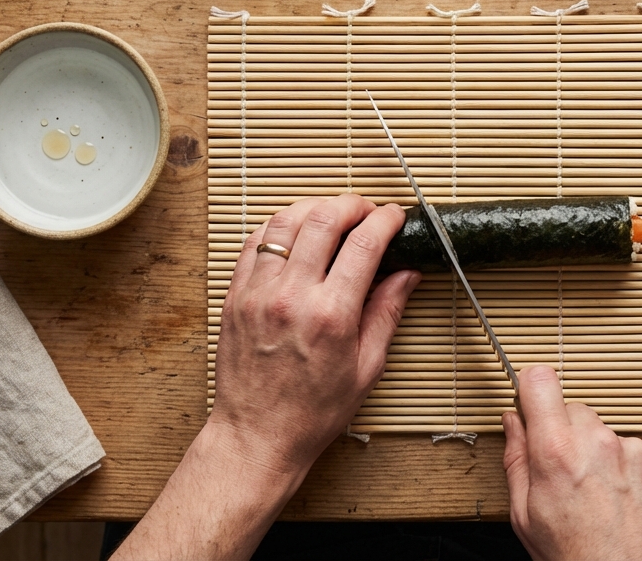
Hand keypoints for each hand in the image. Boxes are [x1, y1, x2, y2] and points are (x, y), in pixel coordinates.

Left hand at [115, 194, 418, 560]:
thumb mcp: (366, 368)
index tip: (396, 216)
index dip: (386, 220)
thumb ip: (386, 312)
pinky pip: (254, 241)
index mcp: (330, 316)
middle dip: (352, 205)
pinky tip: (296, 232)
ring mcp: (258, 293)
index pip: (363, 244)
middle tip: (367, 210)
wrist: (257, 436)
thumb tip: (407, 272)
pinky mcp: (235, 296)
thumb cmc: (313, 412)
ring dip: (314, 208)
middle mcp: (291, 297)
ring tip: (332, 215)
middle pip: (323, 219)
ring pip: (284, 221)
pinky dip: (278, 226)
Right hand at [503, 365, 641, 560]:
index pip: (541, 381)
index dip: (532, 389)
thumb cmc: (579, 560)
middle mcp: (599, 443)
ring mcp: (634, 452)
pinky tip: (619, 503)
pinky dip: (626, 472)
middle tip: (563, 474)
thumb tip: (512, 424)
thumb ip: (516, 460)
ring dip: (598, 455)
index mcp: (558, 453)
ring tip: (596, 498)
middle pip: (574, 410)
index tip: (531, 402)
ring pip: (605, 434)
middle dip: (564, 433)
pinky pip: (633, 453)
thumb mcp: (526, 518)